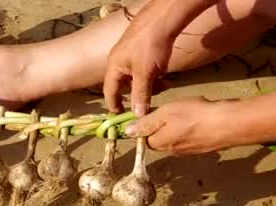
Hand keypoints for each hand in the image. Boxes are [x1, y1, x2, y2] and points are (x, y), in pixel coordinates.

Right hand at [103, 0, 176, 115]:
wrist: (162, 20)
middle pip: (126, 86)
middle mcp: (119, 62)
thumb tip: (138, 116)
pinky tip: (164, 73)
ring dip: (151, 84)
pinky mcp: (141, 52)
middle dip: (140, 94)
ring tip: (165, 83)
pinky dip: (154, 75)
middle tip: (154, 98)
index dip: (114, 105)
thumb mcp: (146, 74)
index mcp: (114, 68)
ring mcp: (130, 56)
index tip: (121, 116)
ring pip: (138, 79)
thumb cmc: (150, 46)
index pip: (109, 92)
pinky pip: (145, 70)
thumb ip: (141, 95)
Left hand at [125, 97, 239, 154]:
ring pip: (176, 139)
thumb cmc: (195, 115)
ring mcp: (190, 151)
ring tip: (187, 111)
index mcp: (162, 144)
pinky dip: (192, 128)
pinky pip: (191, 138)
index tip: (151, 113)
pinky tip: (200, 117)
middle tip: (171, 109)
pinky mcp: (205, 147)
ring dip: (177, 127)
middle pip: (160, 140)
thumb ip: (146, 123)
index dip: (145, 126)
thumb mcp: (166, 114)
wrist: (230, 124)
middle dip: (161, 126)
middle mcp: (174, 151)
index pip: (144, 139)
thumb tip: (127, 132)